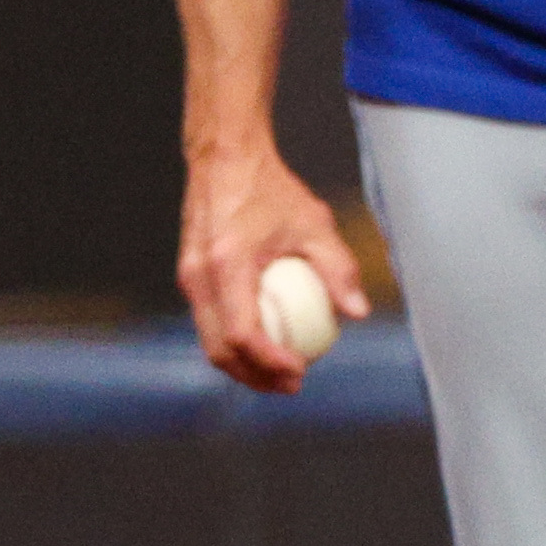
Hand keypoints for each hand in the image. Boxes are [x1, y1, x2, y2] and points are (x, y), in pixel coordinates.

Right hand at [180, 143, 367, 393]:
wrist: (224, 159)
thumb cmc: (271, 188)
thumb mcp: (314, 224)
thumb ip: (338, 268)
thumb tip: (357, 312)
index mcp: (226, 266)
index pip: (243, 333)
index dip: (270, 362)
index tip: (300, 373)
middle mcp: (199, 277)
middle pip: (219, 349)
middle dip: (254, 377)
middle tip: (292, 386)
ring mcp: (188, 278)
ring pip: (209, 340)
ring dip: (243, 365)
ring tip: (281, 375)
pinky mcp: (190, 276)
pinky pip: (210, 321)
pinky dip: (235, 341)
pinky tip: (267, 344)